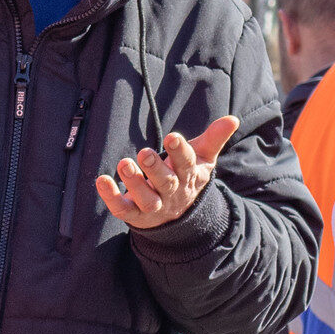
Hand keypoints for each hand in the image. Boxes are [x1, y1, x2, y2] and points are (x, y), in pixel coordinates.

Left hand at [97, 116, 237, 229]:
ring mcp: (154, 206)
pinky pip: (122, 209)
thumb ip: (214, 138)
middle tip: (144, 153)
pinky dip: (111, 197)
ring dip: (134, 182)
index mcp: (189, 176)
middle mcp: (172, 192)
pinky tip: (102, 180)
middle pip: (166, 182)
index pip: (187, 164)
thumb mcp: (202, 157)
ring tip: (124, 163)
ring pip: (146, 199)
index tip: (173, 137)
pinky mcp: (135, 214)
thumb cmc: (186, 175)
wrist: (178, 213)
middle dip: (155, 168)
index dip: (180, 152)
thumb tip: (232, 118)